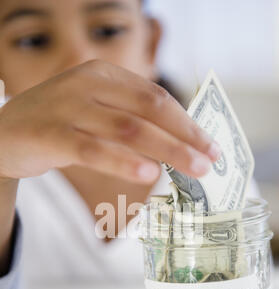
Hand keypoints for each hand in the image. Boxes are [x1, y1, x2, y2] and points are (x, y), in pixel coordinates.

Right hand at [0, 59, 219, 183]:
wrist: (3, 133)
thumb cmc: (57, 124)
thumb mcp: (93, 110)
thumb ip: (127, 119)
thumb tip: (175, 145)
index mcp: (103, 74)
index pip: (155, 96)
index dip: (187, 121)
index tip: (209, 144)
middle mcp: (87, 84)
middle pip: (148, 110)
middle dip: (184, 138)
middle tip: (209, 162)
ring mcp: (68, 108)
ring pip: (128, 129)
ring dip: (166, 151)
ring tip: (192, 171)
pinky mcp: (52, 135)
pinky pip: (94, 150)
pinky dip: (123, 162)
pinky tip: (148, 175)